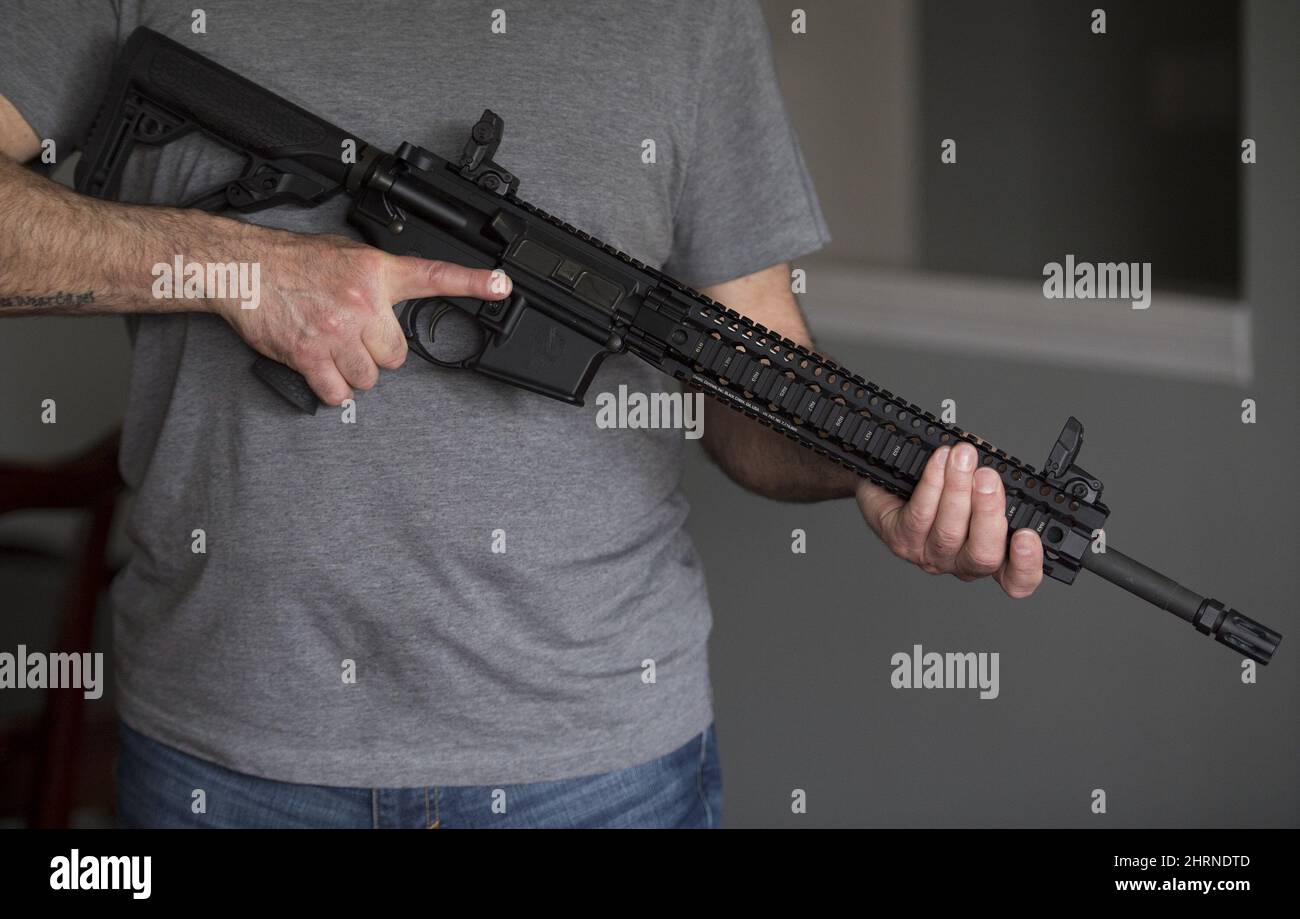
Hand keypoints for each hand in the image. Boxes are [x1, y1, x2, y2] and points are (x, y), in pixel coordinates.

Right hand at [215, 228, 509, 404]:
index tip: (502, 285)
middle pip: (397, 355)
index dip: (473, 282)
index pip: (434, 276)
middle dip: (377, 353)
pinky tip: (319, 367)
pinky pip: (339, 393)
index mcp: (377, 272)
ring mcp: (337, 330)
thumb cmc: (293, 262)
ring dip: (353, 372)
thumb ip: (378, 278)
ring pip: (370, 378)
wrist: (244, 269)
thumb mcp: (346, 255)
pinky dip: (331, 389)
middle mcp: (362, 302)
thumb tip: (396, 301)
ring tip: (332, 348)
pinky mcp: (310, 355)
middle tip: (353, 336)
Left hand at [855, 442, 1043, 597]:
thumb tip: (996, 462)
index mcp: (988, 552)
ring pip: (950, 531)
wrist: (884, 487)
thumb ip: (990, 481)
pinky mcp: (902, 541)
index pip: (1016, 578)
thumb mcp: (973, 485)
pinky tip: (939, 462)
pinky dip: (932, 484)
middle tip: (987, 478)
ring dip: (958, 489)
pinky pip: (920, 515)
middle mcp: (960, 562)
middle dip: (988, 511)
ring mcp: (929, 555)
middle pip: (983, 554)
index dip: (1026, 565)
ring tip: (962, 458)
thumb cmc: (936, 491)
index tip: (1027, 536)